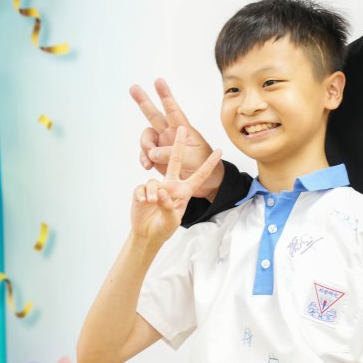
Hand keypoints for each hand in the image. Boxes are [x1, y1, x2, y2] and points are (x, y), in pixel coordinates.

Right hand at [130, 77, 223, 199]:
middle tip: (133, 87)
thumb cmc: (205, 167)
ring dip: (145, 146)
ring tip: (150, 160)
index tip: (158, 80)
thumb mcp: (192, 159)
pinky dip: (143, 158)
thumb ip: (172, 154)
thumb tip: (152, 152)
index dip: (166, 95)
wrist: (206, 184)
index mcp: (183, 130)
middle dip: (143, 101)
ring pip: (146, 138)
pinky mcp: (157, 158)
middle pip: (154, 115)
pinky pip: (145, 153)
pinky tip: (147, 166)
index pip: (173, 109)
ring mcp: (163, 145)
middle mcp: (171, 134)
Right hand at [130, 127, 222, 243]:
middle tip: (182, 128)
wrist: (148, 234)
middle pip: (174, 159)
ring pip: (153, 179)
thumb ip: (169, 205)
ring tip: (151, 202)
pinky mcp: (142, 190)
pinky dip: (143, 195)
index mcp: (184, 190)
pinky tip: (143, 203)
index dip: (209, 164)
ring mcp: (156, 186)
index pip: (199, 175)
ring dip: (152, 191)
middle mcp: (171, 184)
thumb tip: (160, 191)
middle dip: (178, 143)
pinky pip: (142, 188)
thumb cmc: (165, 227)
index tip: (220, 151)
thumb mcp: (173, 220)